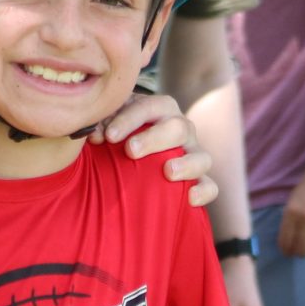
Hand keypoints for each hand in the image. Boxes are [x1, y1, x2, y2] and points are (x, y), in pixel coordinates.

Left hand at [98, 93, 215, 207]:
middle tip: (131, 151)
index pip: (150, 107)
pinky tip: (189, 199)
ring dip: (187, 164)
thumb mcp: (108, 127)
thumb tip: (94, 135)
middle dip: (154, 139)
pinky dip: (203, 191)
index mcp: (160, 110)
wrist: (128, 163)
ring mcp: (193, 155)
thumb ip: (101, 125)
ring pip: (202, 157)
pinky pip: (211, 186)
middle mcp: (181, 129)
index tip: (108, 136)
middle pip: (178, 127)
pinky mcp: (199, 180)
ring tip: (168, 172)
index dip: (130, 119)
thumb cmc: (116, 140)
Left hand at [277, 169, 304, 257]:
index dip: (286, 251)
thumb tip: (288, 245)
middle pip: (300, 250)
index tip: (287, 252)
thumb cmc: (304, 192)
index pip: (285, 242)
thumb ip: (288, 224)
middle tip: (299, 251)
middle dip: (298, 253)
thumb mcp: (290, 206)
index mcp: (291, 214)